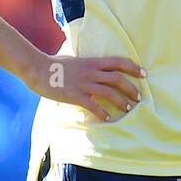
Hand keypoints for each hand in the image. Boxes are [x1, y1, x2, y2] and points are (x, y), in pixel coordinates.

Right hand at [23, 52, 144, 120]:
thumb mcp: (75, 61)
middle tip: (138, 98)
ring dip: (121, 101)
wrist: (37, 68)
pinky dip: (102, 112)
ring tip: (127, 109)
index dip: (133, 67)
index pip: (118, 62)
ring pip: (109, 92)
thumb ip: (87, 66)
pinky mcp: (74, 95)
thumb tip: (95, 69)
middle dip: (131, 88)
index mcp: (92, 62)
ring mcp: (83, 83)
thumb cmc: (54, 65)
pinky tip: (107, 119)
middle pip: (117, 78)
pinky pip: (92, 105)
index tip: (144, 74)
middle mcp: (90, 72)